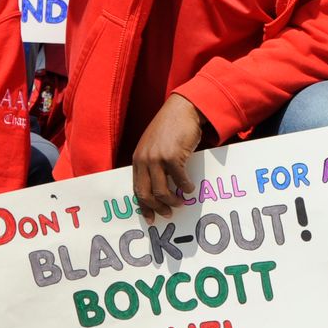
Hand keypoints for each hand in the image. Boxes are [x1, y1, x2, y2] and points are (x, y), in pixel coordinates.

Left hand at [129, 93, 202, 217]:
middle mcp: (144, 160)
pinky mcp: (172, 156)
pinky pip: (179, 180)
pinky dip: (186, 187)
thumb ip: (152, 163)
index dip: (144, 206)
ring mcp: (157, 158)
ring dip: (173, 200)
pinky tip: (190, 187)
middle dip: (157, 208)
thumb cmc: (170, 128)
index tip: (151, 218)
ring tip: (182, 201)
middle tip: (168, 213)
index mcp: (138, 159)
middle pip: (146, 194)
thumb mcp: (153, 145)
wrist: (182, 110)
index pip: (137, 189)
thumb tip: (160, 187)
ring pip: (162, 191)